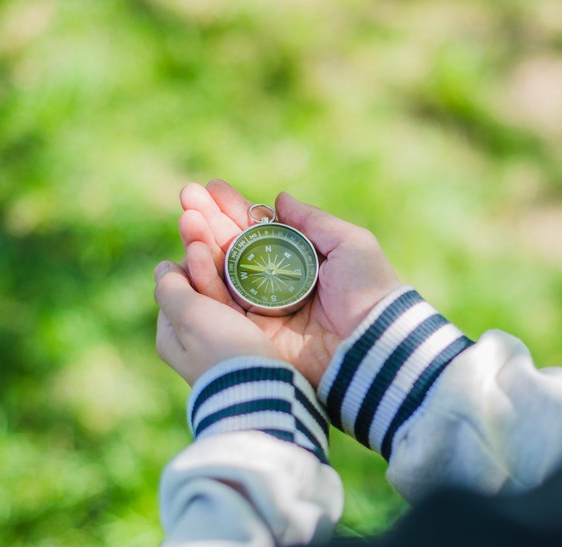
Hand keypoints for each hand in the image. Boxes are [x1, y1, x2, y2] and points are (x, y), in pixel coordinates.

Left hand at [154, 262, 278, 385]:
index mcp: (171, 337)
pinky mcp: (248, 353)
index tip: (207, 252)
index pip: (175, 289)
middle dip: (211, 272)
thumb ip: (171, 288)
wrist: (265, 392)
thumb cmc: (223, 350)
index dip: (189, 267)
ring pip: (224, 306)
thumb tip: (163, 269)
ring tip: (250, 266)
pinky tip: (264, 293)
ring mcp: (222, 349)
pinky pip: (245, 318)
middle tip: (231, 254)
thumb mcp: (189, 314)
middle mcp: (193, 345)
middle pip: (200, 296)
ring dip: (233, 285)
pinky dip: (250, 302)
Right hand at [178, 179, 401, 387]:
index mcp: (299, 262)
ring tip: (188, 219)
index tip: (212, 188)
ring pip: (220, 274)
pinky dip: (202, 281)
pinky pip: (220, 307)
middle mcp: (276, 284)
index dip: (234, 210)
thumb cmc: (369, 290)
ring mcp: (262, 310)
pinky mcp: (253, 335)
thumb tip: (279, 199)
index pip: (257, 231)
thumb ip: (312, 221)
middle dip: (208, 221)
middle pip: (232, 249)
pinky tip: (191, 254)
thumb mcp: (349, 245)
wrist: (373, 343)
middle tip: (188, 195)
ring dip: (200, 244)